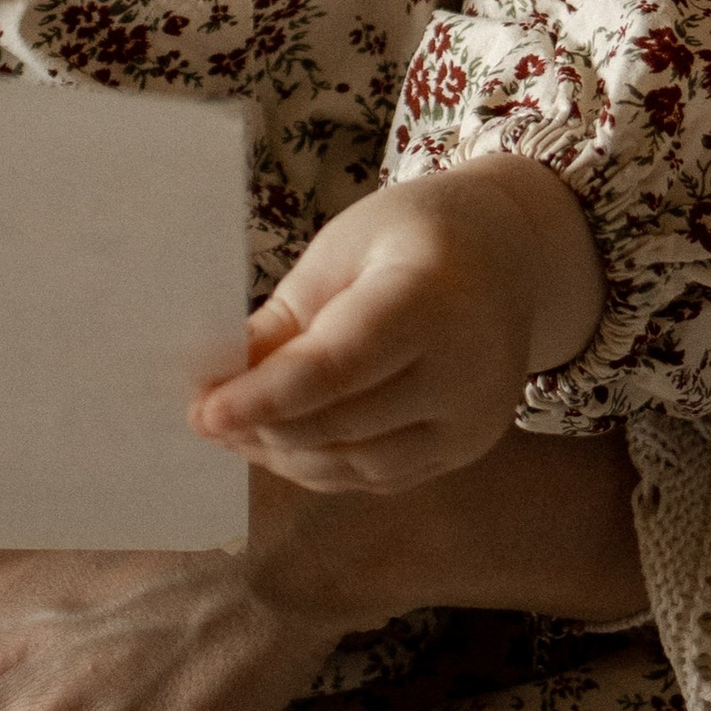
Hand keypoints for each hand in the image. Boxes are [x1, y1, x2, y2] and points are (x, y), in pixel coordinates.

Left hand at [191, 157, 603, 491]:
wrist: (507, 254)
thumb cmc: (413, 235)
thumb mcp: (342, 250)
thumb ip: (286, 318)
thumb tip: (222, 379)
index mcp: (432, 300)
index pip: (336, 368)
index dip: (263, 398)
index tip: (203, 410)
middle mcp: (465, 370)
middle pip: (342, 423)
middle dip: (263, 428)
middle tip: (204, 418)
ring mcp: (472, 418)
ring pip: (358, 463)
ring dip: (286, 454)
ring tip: (236, 432)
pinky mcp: (467, 447)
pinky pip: (380, 475)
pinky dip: (324, 466)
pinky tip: (283, 444)